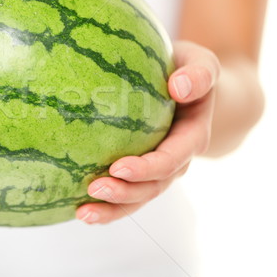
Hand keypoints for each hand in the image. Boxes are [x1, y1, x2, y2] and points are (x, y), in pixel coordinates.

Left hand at [76, 40, 220, 223]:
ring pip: (137, 197)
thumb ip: (199, 74)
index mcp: (191, 138)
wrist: (188, 85)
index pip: (171, 160)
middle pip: (153, 187)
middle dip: (125, 194)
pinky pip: (124, 191)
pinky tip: (76, 207)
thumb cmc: (188, 70)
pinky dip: (105, 204)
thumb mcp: (201, 63)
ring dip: (112, 208)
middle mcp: (176, 160)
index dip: (147, 169)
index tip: (118, 167)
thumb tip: (179, 87)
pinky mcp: (139, 169)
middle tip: (95, 189)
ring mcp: (157, 169)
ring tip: (82, 213)